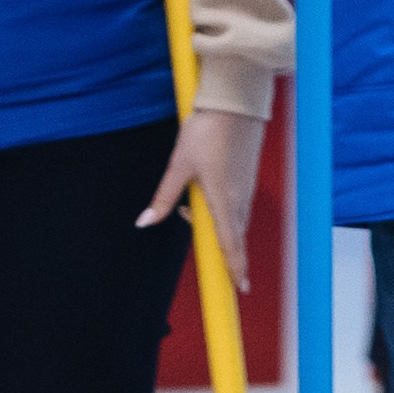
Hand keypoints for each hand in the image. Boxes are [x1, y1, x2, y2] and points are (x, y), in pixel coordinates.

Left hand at [138, 105, 265, 285]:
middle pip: (234, 236)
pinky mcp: (248, 176)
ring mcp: (247, 187)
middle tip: (206, 247)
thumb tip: (144, 222)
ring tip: (189, 208)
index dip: (235, 267)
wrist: (233, 103)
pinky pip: (237, 204)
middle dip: (223, 249)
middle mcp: (240, 198)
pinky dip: (222, 211)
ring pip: (235, 220)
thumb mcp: (178, 166)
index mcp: (223, 200)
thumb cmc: (205, 132)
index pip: (231, 243)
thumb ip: (164, 197)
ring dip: (218, 226)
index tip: (239, 288)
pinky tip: (202, 195)